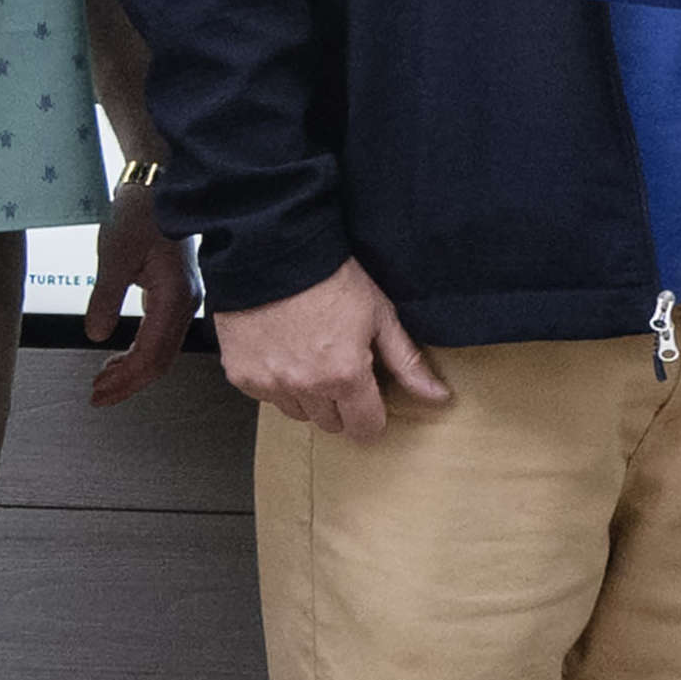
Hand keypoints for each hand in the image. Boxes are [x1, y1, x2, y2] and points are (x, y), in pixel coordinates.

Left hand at [81, 180, 195, 403]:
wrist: (160, 181)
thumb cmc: (141, 211)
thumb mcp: (114, 253)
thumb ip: (105, 297)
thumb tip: (96, 334)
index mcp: (174, 296)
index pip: (152, 355)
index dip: (126, 380)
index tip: (100, 393)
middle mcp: (186, 301)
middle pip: (161, 360)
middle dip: (129, 382)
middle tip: (97, 395)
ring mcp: (184, 298)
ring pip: (163, 350)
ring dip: (133, 369)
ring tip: (103, 379)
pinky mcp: (176, 291)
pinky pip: (161, 334)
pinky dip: (139, 351)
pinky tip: (119, 355)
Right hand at [217, 259, 442, 441]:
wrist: (272, 252)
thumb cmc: (330, 278)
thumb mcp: (380, 315)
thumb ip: (407, 362)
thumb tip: (438, 397)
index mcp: (345, 376)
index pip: (365, 427)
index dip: (372, 415)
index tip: (370, 399)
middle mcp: (305, 387)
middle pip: (331, 423)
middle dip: (341, 403)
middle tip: (339, 367)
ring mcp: (270, 384)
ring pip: (298, 413)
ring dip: (307, 395)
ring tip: (309, 356)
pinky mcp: (241, 376)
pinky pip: (266, 396)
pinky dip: (276, 382)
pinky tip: (283, 350)